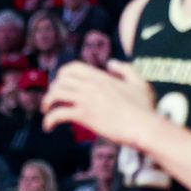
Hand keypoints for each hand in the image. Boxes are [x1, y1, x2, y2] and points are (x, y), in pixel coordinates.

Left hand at [42, 60, 157, 146]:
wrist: (144, 126)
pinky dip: (49, 120)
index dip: (62, 74)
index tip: (60, 84)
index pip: (72, 67)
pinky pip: (58, 114)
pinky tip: (48, 127)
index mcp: (100, 76)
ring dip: (47, 102)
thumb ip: (125, 69)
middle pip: (60, 80)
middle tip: (53, 100)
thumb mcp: (139, 82)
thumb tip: (111, 63)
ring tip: (46, 111)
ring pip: (55, 94)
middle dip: (52, 89)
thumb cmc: (144, 108)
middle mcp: (90, 85)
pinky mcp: (84, 115)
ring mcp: (86, 99)